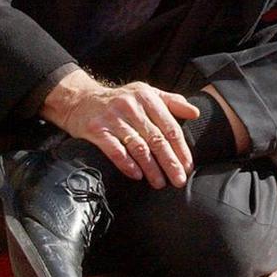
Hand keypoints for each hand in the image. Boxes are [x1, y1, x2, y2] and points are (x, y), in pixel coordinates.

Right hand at [41, 70, 200, 188]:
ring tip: (159, 183)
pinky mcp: (97, 129)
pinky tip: (137, 176)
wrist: (81, 100)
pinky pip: (115, 150)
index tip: (188, 166)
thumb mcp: (146, 93)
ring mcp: (113, 118)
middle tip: (179, 180)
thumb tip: (195, 113)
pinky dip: (127, 164)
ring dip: (150, 168)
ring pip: (137, 147)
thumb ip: (172, 101)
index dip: (180, 148)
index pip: (169, 126)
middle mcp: (131, 106)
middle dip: (169, 162)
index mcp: (147, 97)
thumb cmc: (121, 100)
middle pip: (156, 139)